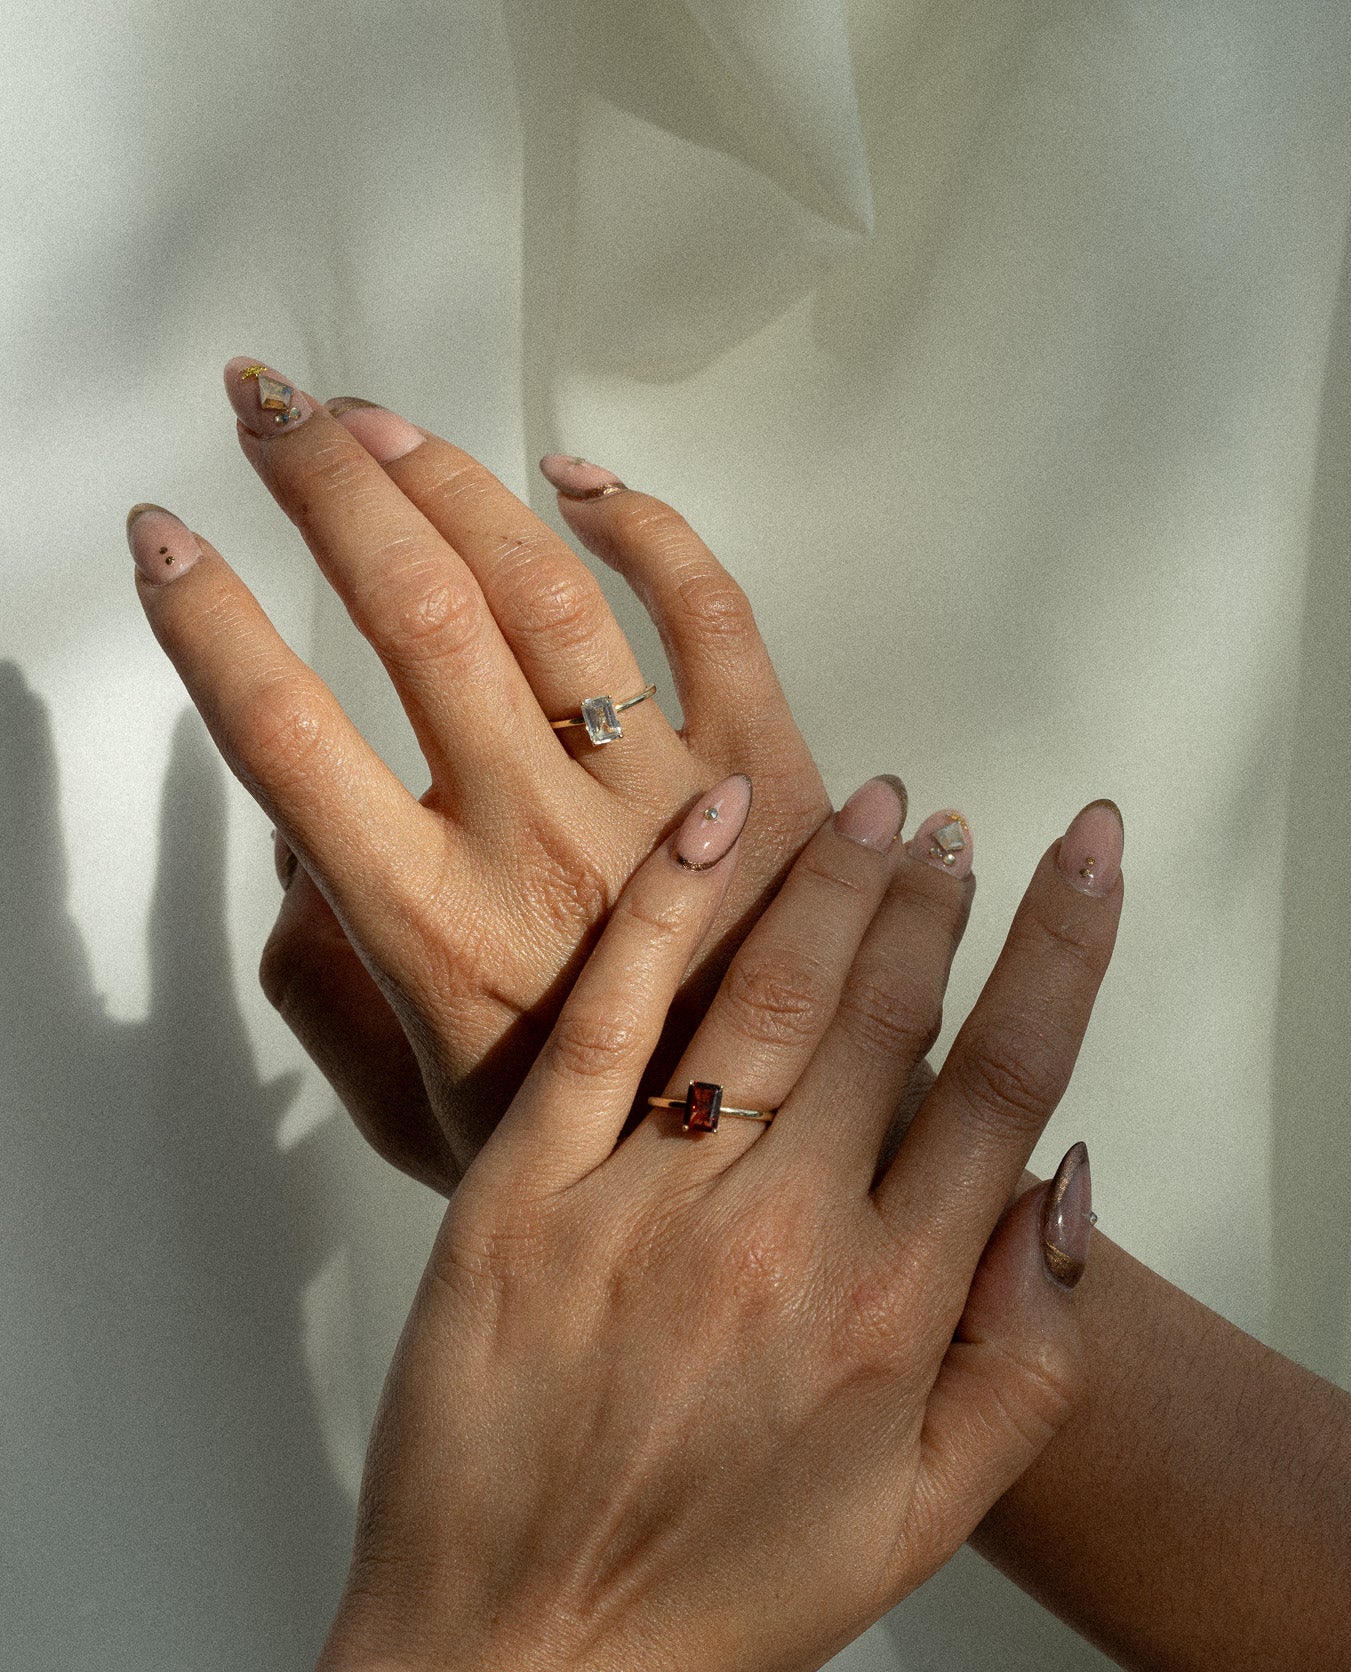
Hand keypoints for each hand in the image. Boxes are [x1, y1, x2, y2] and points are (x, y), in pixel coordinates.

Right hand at [129, 363, 838, 1191]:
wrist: (791, 1182)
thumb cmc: (597, 1158)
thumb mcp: (414, 1120)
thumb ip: (325, 993)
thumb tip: (292, 843)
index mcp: (435, 932)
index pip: (287, 739)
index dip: (207, 622)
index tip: (159, 534)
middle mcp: (543, 843)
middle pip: (416, 615)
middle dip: (324, 487)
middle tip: (267, 411)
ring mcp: (671, 797)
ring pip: (545, 591)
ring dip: (448, 482)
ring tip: (372, 423)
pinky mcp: (783, 772)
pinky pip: (710, 612)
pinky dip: (646, 526)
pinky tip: (573, 477)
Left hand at [327, 779, 1121, 1671]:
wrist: (512, 1665)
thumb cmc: (721, 1604)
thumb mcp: (929, 1521)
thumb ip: (1032, 1356)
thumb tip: (1067, 1180)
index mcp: (893, 1312)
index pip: (1003, 1084)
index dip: (1056, 948)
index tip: (1085, 850)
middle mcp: (782, 1238)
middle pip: (884, 1015)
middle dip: (933, 898)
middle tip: (953, 825)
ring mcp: (643, 1207)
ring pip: (762, 997)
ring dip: (829, 882)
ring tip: (872, 809)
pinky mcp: (519, 1195)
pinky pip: (604, 1021)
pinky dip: (666, 911)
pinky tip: (715, 823)